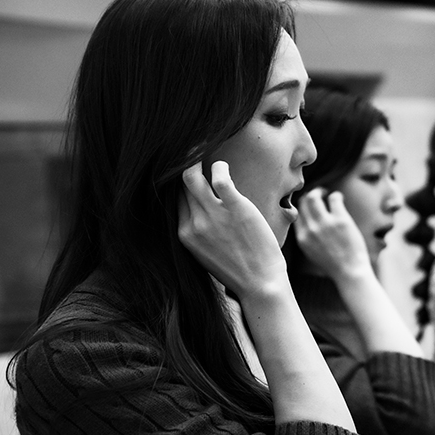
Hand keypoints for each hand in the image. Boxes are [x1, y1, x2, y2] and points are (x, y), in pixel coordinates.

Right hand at [178, 161, 285, 299]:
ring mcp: (214, 215)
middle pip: (180, 186)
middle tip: (192, 153)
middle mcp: (195, 223)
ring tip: (203, 150)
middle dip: (184, 168)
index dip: (178, 184)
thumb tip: (199, 214)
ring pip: (190, 176)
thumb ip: (199, 233)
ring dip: (194, 160)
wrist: (260, 284)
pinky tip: (223, 166)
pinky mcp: (236, 208)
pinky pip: (219, 177)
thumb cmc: (239, 269)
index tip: (186, 172)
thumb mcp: (207, 253)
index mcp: (185, 234)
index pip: (173, 199)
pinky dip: (219, 166)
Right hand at [295, 189, 373, 281]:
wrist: (349, 272)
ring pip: (314, 197)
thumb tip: (308, 222)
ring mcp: (325, 224)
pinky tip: (339, 198)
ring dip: (320, 191)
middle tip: (318, 194)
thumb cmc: (334, 264)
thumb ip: (308, 237)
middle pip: (303, 203)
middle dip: (309, 196)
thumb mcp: (312, 252)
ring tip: (325, 192)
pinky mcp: (340, 220)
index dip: (301, 206)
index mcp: (302, 238)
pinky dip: (336, 196)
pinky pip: (334, 198)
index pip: (296, 214)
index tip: (308, 204)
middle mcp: (311, 229)